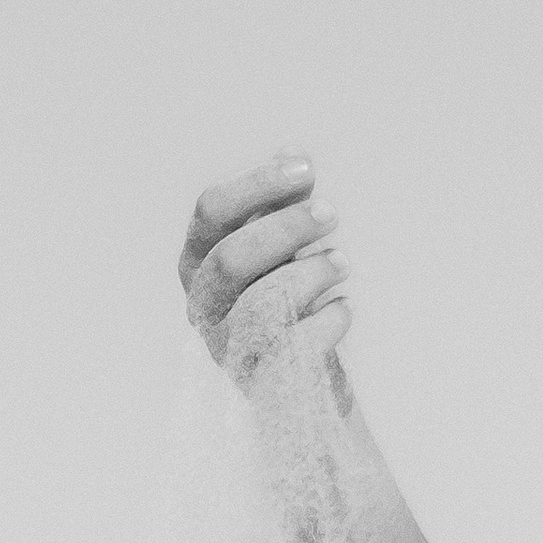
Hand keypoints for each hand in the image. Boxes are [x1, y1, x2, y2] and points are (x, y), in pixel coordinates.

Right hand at [178, 156, 350, 385]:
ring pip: (262, 305)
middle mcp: (203, 303)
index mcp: (198, 260)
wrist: (300, 388)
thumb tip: (293, 154)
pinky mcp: (262, 382)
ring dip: (310, 274)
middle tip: (332, 213)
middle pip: (231, 258)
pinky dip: (329, 320)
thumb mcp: (282, 250)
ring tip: (343, 263)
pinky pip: (297, 348)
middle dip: (285, 229)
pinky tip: (344, 307)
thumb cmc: (287, 306)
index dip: (258, 184)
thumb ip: (282, 206)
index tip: (306, 167)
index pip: (212, 211)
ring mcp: (227, 347)